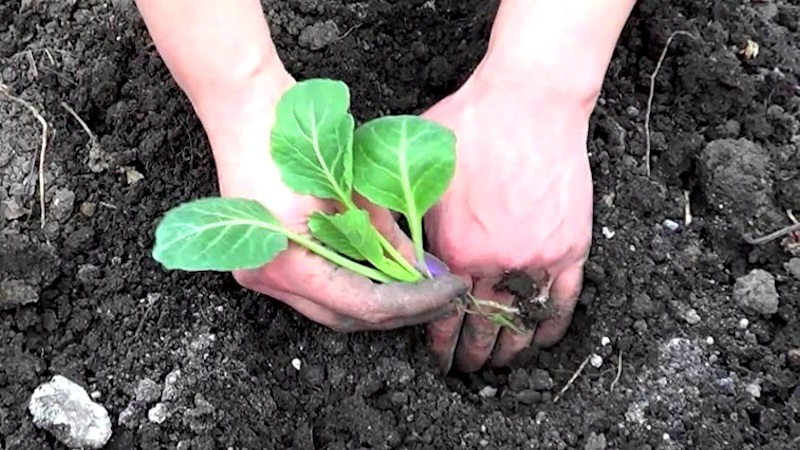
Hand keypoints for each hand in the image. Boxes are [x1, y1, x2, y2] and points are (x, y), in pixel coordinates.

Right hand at [203, 66, 467, 331]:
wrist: (246, 107)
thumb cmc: (299, 137)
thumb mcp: (355, 187)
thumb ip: (387, 236)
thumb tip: (422, 269)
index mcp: (288, 264)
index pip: (365, 304)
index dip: (414, 301)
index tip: (450, 289)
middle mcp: (268, 279)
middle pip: (347, 317)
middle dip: (400, 309)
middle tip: (441, 295)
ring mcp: (260, 274)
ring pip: (330, 307)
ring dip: (376, 301)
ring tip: (419, 287)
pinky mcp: (263, 261)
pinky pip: (315, 289)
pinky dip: (351, 285)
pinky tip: (382, 274)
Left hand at [421, 63, 594, 371]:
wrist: (528, 102)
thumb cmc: (469, 127)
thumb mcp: (419, 171)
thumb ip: (407, 219)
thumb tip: (392, 254)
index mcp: (456, 250)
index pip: (444, 314)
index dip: (439, 342)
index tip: (438, 357)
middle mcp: (496, 263)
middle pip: (483, 326)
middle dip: (472, 354)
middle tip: (466, 369)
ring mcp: (537, 258)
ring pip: (522, 321)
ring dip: (511, 350)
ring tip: (502, 366)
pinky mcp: (570, 247)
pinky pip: (563, 300)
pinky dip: (551, 325)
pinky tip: (542, 341)